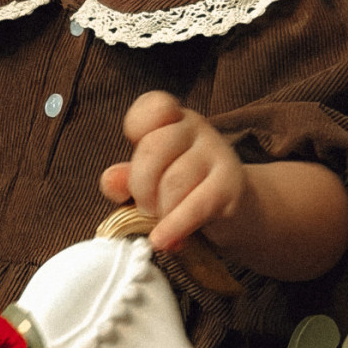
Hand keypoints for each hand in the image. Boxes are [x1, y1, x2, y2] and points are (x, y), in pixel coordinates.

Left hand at [100, 91, 246, 253]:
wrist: (235, 211)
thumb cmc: (183, 190)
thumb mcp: (149, 180)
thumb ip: (126, 178)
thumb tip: (112, 180)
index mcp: (173, 120)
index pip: (154, 106)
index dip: (137, 126)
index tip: (134, 142)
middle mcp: (198, 129)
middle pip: (154, 149)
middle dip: (141, 187)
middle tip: (144, 207)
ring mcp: (218, 154)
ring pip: (174, 181)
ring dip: (160, 211)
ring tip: (161, 224)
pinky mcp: (232, 186)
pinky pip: (196, 205)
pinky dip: (175, 226)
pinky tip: (163, 240)